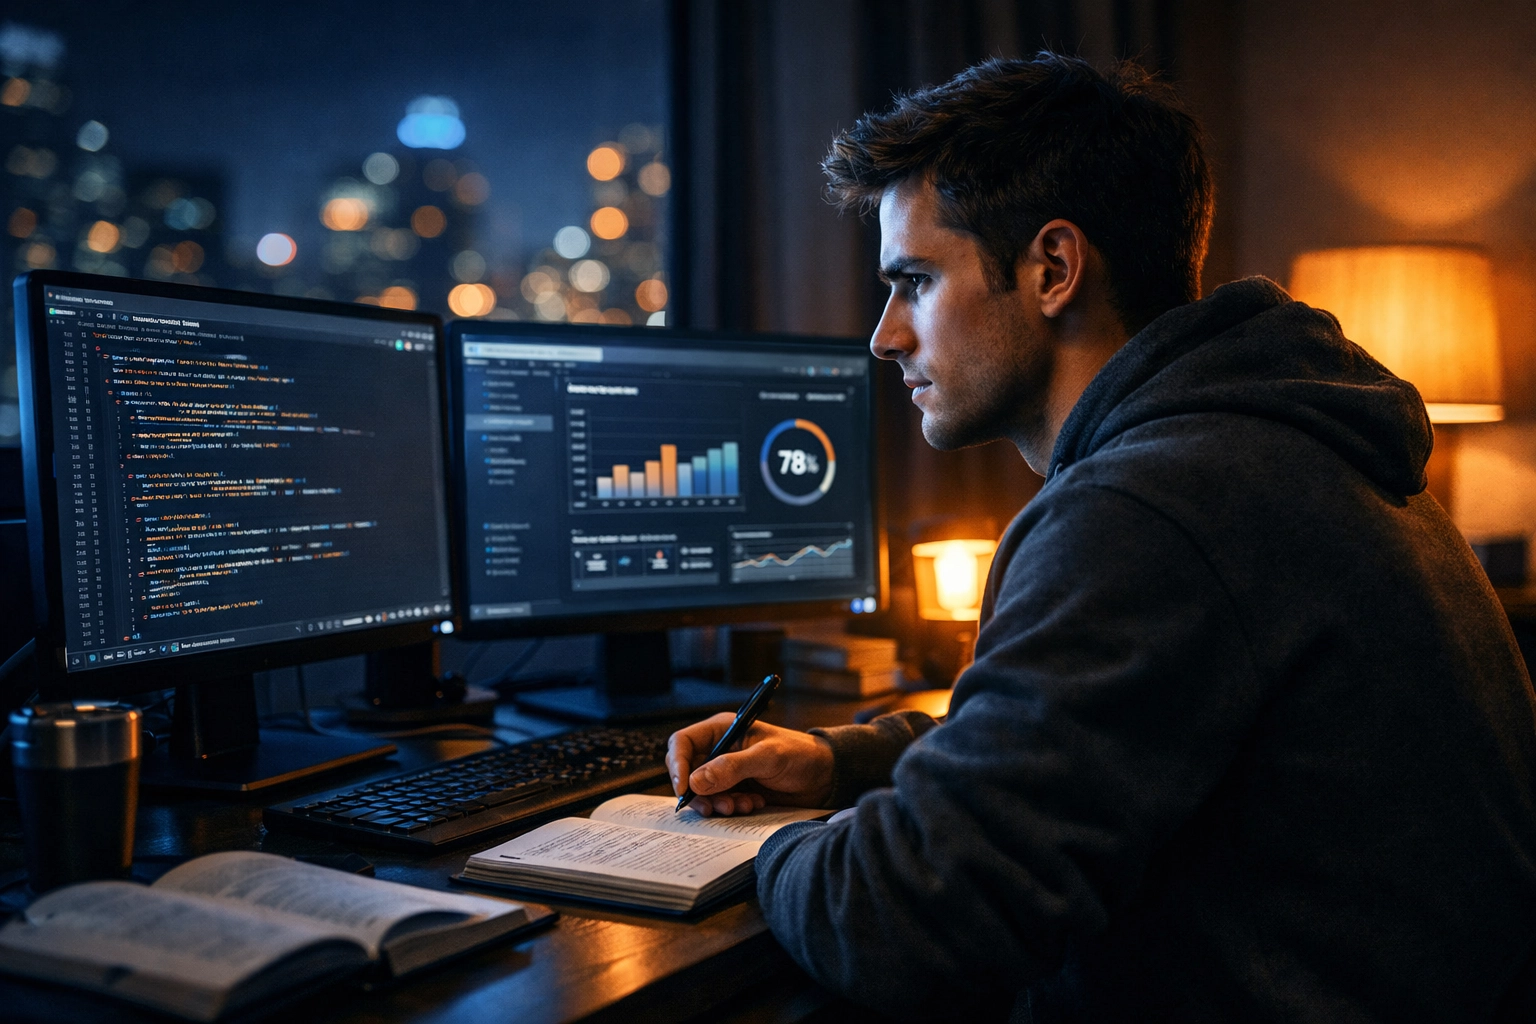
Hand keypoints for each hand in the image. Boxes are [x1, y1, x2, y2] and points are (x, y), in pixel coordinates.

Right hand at [666, 713, 834, 815]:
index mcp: (721, 729)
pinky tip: (754, 804)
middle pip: (688, 772)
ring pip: (703, 792)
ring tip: (743, 806)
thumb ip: (732, 768)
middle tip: (718, 807)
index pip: (683, 743)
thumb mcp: (767, 758)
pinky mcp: (736, 790)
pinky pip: (720, 802)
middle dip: (699, 792)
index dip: (677, 765)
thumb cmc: (799, 755)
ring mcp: (727, 771)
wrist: (824, 776)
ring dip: (718, 803)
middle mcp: (719, 749)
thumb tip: (695, 781)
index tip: (684, 789)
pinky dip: (732, 807)